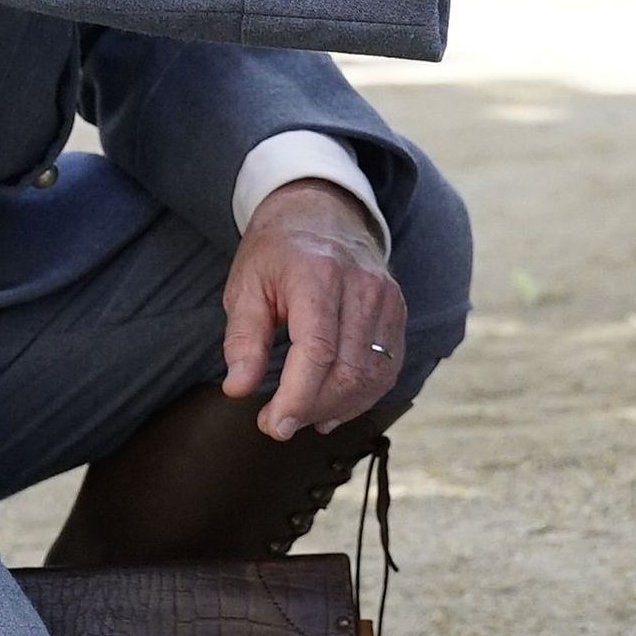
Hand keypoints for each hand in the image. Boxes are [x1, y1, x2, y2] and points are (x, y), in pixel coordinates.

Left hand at [220, 179, 405, 439]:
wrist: (323, 210)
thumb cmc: (277, 251)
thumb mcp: (246, 284)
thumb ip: (244, 338)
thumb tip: (238, 389)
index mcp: (318, 276)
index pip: (318, 352)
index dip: (297, 398)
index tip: (274, 426)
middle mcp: (362, 287)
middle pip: (348, 372)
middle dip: (311, 410)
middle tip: (277, 424)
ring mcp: (387, 300)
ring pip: (371, 377)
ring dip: (336, 410)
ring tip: (302, 417)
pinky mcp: (397, 312)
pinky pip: (388, 369)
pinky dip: (361, 398)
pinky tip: (332, 409)